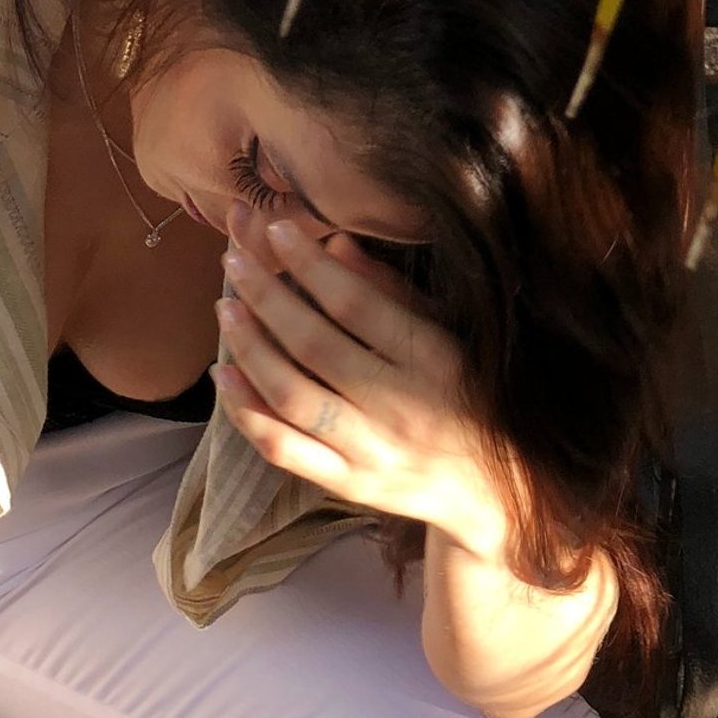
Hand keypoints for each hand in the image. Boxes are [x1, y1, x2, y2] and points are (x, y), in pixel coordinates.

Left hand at [213, 200, 514, 563]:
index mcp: (435, 359)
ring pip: (292, 397)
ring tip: (226, 308)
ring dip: (250, 348)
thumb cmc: (468, 395)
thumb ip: (394, 292)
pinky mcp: (348, 484)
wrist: (493, 487)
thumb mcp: (449, 336)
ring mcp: (371, 451)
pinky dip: (246, 411)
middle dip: (266, 297)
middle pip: (315, 346)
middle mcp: (402, 407)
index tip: (276, 230)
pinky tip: (224, 375)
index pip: (356, 304)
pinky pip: (283, 448)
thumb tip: (336, 245)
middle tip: (235, 261)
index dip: (309, 264)